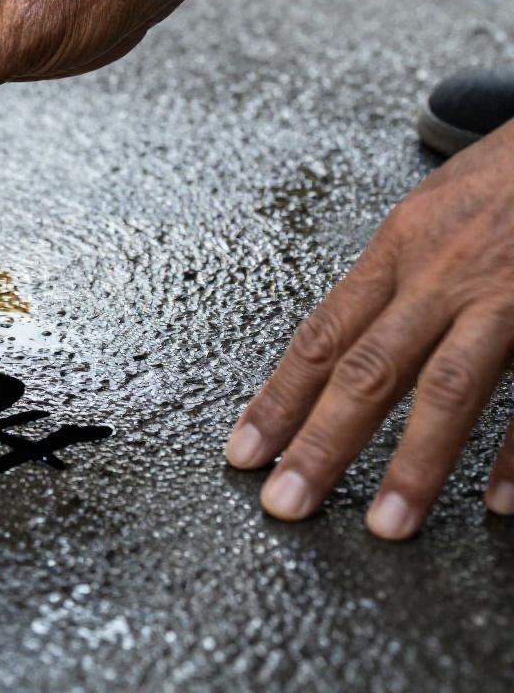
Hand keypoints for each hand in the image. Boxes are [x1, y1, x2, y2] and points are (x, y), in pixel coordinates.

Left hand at [228, 123, 513, 538]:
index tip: (242, 453)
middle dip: (321, 442)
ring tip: (386, 525)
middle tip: (285, 504)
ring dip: (414, 463)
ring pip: (450, 386)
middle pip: (367, 368)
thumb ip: (397, 272)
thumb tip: (345, 340)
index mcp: (401, 245)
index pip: (321, 335)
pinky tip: (502, 502)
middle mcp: (444, 271)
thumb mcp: (437, 205)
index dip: (277, 399)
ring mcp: (509, 294)